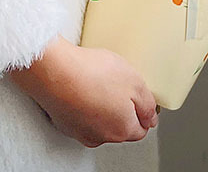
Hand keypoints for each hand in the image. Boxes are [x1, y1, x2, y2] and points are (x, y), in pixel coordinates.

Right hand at [8, 35, 157, 147]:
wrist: (56, 71)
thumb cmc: (94, 75)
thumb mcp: (136, 83)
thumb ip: (148, 105)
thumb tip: (151, 118)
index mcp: (122, 130)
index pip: (141, 129)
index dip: (144, 110)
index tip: (142, 96)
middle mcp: (101, 137)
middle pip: (121, 126)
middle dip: (124, 107)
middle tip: (121, 84)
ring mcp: (80, 131)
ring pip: (101, 120)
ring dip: (104, 104)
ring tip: (101, 81)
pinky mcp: (65, 122)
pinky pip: (83, 114)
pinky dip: (86, 102)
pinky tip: (86, 84)